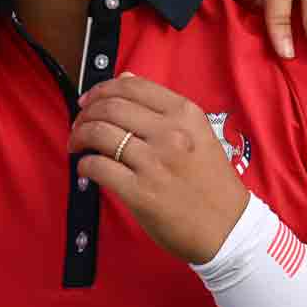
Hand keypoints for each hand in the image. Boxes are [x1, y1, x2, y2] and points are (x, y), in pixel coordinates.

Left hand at [71, 74, 249, 263]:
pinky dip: (84, 165)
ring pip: (99, 133)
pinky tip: (86, 169)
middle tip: (79, 125)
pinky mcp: (140, 192)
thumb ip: (162, 107)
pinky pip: (98, 167)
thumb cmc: (211, 183)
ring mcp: (154, 162)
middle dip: (85, 114)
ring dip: (79, 136)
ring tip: (77, 145)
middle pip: (110, 107)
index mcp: (185, 115)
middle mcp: (170, 134)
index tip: (89, 101)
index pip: (131, 86)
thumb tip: (125, 78)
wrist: (230, 229)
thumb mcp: (198, 134)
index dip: (101, 90)